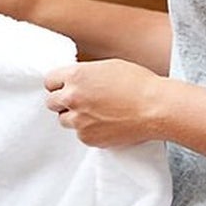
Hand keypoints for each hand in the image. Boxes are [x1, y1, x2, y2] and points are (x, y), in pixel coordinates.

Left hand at [43, 59, 164, 147]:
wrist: (156, 108)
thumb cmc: (139, 84)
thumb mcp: (108, 67)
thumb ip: (86, 74)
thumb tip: (76, 81)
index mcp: (76, 76)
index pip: (49, 81)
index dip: (59, 84)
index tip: (65, 87)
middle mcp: (73, 98)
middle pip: (51, 102)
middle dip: (63, 101)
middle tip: (80, 101)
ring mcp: (79, 121)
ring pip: (64, 120)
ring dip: (74, 117)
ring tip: (96, 113)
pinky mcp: (89, 138)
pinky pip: (80, 134)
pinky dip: (89, 130)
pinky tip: (106, 123)